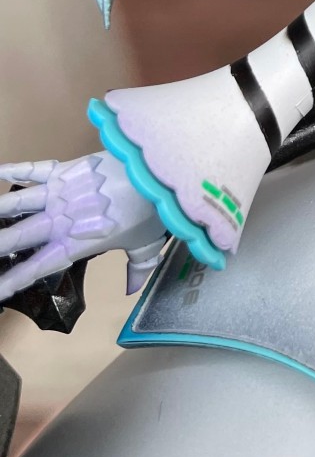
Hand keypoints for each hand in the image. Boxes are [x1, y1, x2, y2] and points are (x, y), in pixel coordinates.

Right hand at [0, 151, 166, 302]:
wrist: (157, 170)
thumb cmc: (153, 210)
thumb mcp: (147, 243)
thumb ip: (137, 267)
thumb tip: (132, 289)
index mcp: (78, 242)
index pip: (39, 266)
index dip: (15, 280)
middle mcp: (62, 218)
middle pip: (20, 236)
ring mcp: (62, 190)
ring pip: (20, 202)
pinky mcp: (68, 167)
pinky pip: (36, 168)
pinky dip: (16, 169)